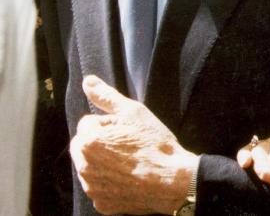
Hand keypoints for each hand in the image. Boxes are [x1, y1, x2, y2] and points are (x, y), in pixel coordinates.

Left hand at [70, 75, 197, 214]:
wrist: (173, 181)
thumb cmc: (155, 144)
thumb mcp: (134, 113)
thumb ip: (107, 97)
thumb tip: (87, 81)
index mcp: (88, 141)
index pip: (89, 123)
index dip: (110, 124)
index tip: (128, 131)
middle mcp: (83, 166)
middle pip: (84, 145)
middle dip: (100, 142)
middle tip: (128, 144)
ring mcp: (91, 187)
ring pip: (91, 166)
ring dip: (103, 162)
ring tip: (130, 161)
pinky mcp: (101, 203)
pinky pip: (100, 187)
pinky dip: (110, 182)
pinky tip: (129, 177)